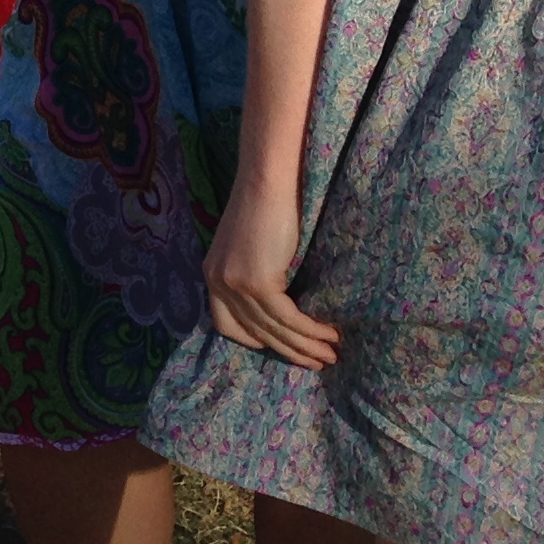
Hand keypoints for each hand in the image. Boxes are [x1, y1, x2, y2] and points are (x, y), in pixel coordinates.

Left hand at [203, 177, 339, 368]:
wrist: (267, 182)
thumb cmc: (266, 207)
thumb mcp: (248, 246)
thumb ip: (253, 272)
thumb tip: (278, 303)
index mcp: (212, 275)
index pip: (226, 324)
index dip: (253, 340)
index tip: (280, 346)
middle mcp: (217, 283)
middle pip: (256, 331)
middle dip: (289, 351)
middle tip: (317, 362)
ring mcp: (235, 284)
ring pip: (275, 329)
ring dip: (306, 346)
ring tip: (330, 355)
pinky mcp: (258, 283)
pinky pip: (288, 318)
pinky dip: (310, 330)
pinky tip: (329, 335)